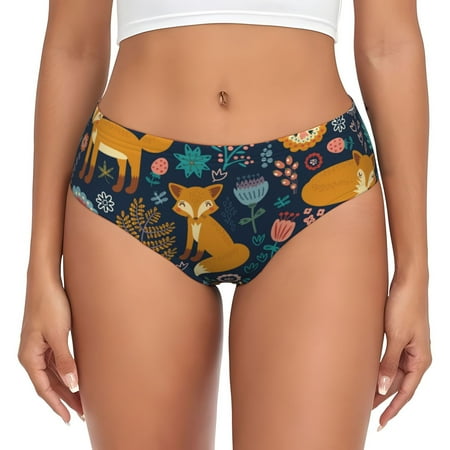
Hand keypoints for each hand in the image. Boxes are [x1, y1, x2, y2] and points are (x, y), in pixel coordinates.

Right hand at [17, 274, 82, 423]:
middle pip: (48, 383)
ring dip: (66, 387)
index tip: (69, 418)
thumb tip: (73, 385)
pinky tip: (75, 377)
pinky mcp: (46, 338)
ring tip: (82, 399)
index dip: (57, 405)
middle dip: (65, 399)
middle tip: (83, 412)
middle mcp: (31, 354)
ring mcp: (38, 347)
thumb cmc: (50, 305)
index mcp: (29, 357)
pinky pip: (54, 362)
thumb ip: (65, 361)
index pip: (43, 389)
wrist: (46, 281)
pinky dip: (65, 372)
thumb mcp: (59, 335)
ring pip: (52, 374)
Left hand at [373, 273, 431, 429]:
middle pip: (399, 384)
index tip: (380, 422)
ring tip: (364, 396)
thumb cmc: (405, 306)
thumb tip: (383, 387)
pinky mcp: (399, 337)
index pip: (406, 392)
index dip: (393, 408)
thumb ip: (389, 363)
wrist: (407, 282)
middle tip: (363, 410)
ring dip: (380, 384)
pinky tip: (369, 373)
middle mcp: (416, 356)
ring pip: (393, 372)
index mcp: (421, 360)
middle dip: (383, 398)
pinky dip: (380, 369)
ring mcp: (408, 347)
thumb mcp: (395, 337)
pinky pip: (390, 359)